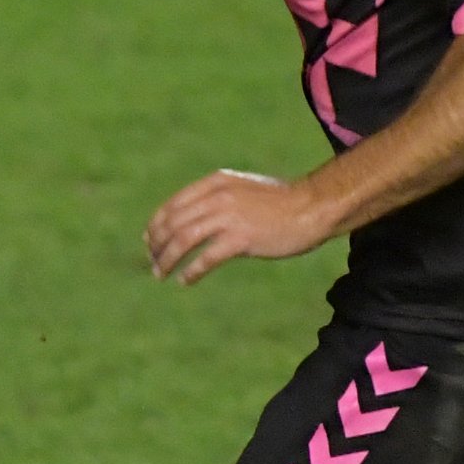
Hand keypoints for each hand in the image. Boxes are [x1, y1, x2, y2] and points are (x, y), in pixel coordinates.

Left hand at [145, 168, 327, 284]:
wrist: (313, 207)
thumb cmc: (282, 201)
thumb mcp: (244, 189)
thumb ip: (219, 197)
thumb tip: (195, 217)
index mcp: (216, 182)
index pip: (173, 204)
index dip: (156, 226)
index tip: (150, 242)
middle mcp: (217, 196)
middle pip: (173, 223)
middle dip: (158, 245)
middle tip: (154, 263)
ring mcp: (229, 216)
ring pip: (183, 240)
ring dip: (167, 260)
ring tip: (161, 274)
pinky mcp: (241, 238)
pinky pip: (206, 258)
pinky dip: (191, 271)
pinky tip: (185, 280)